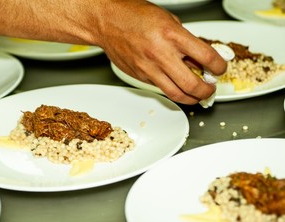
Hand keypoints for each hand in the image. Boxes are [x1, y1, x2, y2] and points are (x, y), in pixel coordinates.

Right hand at [95, 1, 226, 104]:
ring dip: (192, 98)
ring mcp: (149, 69)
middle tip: (210, 89)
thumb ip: (185, 40)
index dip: (219, 67)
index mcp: (172, 35)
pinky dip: (173, 90)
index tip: (220, 69)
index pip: (206, 57)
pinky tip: (176, 85)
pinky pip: (161, 89)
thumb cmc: (134, 16)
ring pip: (176, 94)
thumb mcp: (168, 20)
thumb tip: (199, 58)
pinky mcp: (140, 77)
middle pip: (192, 84)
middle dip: (207, 90)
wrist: (107, 23)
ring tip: (197, 95)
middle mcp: (160, 54)